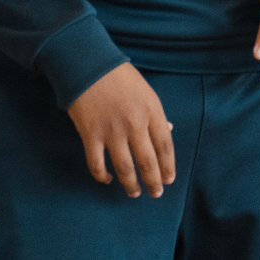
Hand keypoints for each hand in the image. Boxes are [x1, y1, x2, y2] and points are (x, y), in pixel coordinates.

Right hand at [66, 62, 175, 198]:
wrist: (89, 65)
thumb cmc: (120, 76)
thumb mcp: (146, 90)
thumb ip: (156, 113)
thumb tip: (168, 131)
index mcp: (152, 110)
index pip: (165, 145)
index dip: (168, 165)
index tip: (169, 179)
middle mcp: (135, 123)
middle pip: (148, 160)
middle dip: (153, 180)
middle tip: (156, 193)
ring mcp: (112, 131)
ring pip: (125, 167)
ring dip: (131, 184)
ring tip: (134, 193)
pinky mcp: (91, 136)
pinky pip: (97, 164)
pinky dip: (102, 176)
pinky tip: (108, 179)